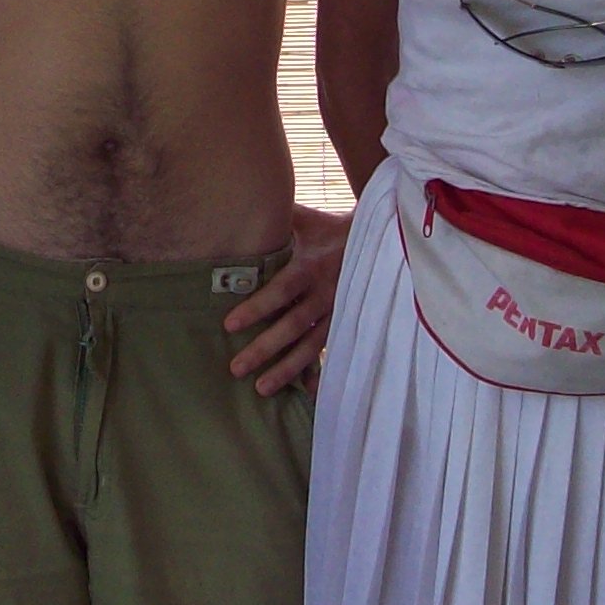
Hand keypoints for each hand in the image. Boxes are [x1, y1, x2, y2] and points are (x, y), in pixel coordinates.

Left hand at [223, 205, 346, 395]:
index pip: (281, 291)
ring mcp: (337, 312)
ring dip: (286, 369)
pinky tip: (307, 394)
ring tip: (262, 389)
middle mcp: (326, 293)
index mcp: (312, 266)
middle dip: (264, 349)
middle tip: (236, 369)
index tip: (229, 326)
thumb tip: (238, 210)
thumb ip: (276, 221)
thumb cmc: (328, 229)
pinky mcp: (345, 323)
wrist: (375, 238)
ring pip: (311, 346)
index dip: (257, 309)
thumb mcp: (304, 220)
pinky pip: (331, 351)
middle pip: (292, 327)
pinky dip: (320, 373)